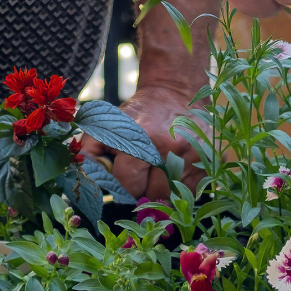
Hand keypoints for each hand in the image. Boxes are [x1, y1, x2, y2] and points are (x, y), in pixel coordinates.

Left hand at [79, 84, 201, 198]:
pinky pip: (190, 192)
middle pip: (149, 195)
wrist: (177, 93)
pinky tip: (175, 169)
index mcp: (142, 137)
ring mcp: (194, 155)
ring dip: (161, 190)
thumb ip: (89, 149)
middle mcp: (171, 147)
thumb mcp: (109, 123)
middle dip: (141, 188)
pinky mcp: (209, 160)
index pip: (127, 184)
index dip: (122, 182)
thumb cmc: (139, 114)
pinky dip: (180, 187)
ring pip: (170, 197)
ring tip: (158, 169)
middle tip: (142, 170)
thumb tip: (80, 179)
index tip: (124, 171)